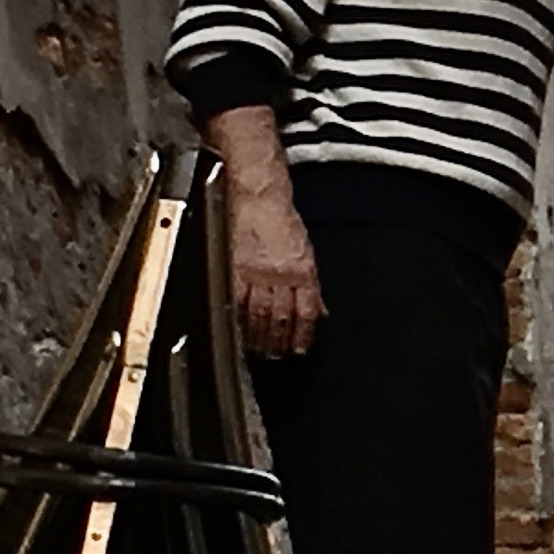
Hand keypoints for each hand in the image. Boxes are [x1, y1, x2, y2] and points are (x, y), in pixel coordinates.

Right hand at [232, 183, 323, 357]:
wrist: (256, 197)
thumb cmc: (280, 219)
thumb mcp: (306, 251)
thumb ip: (310, 284)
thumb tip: (319, 310)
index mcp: (303, 270)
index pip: (307, 311)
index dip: (303, 334)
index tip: (299, 349)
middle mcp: (281, 274)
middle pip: (282, 317)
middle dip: (280, 341)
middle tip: (276, 355)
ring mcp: (256, 274)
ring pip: (259, 314)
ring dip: (259, 336)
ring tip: (258, 349)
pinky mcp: (234, 270)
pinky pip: (237, 302)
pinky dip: (238, 319)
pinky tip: (238, 330)